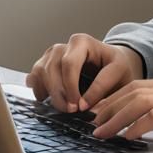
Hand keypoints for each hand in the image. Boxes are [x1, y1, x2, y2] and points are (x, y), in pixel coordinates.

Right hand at [26, 34, 143, 112]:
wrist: (110, 65)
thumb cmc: (115, 67)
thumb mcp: (119, 72)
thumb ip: (103, 85)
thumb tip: (83, 104)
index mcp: (82, 42)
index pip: (70, 64)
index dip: (72, 89)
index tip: (80, 107)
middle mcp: (64, 46)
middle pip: (52, 68)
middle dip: (60, 93)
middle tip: (71, 110)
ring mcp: (52, 55)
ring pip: (41, 72)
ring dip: (50, 93)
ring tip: (63, 107)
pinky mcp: (45, 66)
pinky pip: (34, 76)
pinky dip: (39, 89)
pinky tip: (49, 99)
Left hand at [90, 75, 152, 152]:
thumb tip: (147, 127)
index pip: (137, 86)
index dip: (113, 99)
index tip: (97, 114)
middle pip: (134, 90)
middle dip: (107, 108)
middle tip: (91, 125)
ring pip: (141, 100)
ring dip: (116, 117)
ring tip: (102, 133)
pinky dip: (138, 124)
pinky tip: (129, 135)